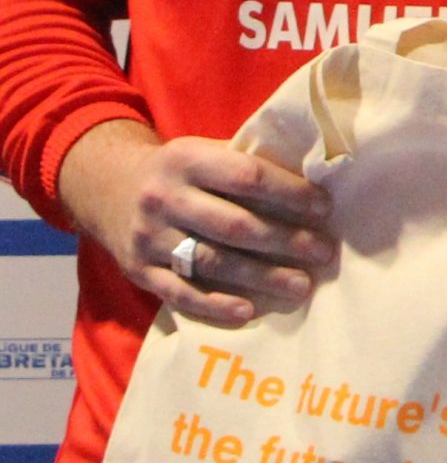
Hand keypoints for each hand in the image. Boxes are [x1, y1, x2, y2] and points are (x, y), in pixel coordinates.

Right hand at [57, 118, 335, 328]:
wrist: (106, 188)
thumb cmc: (179, 172)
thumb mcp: (203, 151)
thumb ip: (245, 162)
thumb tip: (314, 176)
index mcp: (186, 159)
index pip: (247, 176)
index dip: (289, 193)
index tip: (324, 209)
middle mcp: (164, 198)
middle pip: (233, 224)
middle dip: (285, 240)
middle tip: (324, 253)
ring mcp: (148, 237)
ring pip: (211, 262)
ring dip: (261, 277)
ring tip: (302, 286)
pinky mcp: (138, 271)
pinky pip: (179, 293)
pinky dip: (214, 305)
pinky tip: (248, 311)